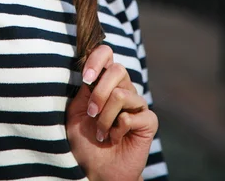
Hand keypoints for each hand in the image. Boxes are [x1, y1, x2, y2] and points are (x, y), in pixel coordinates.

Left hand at [66, 45, 157, 180]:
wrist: (96, 170)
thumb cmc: (84, 141)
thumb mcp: (76, 112)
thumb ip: (84, 90)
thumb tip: (91, 71)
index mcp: (106, 81)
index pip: (107, 54)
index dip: (97, 60)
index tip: (86, 77)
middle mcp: (123, 87)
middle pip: (118, 70)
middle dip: (99, 94)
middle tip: (91, 113)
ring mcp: (137, 103)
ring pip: (120, 94)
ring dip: (104, 118)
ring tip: (101, 133)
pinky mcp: (148, 120)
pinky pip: (131, 116)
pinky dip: (117, 130)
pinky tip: (116, 138)